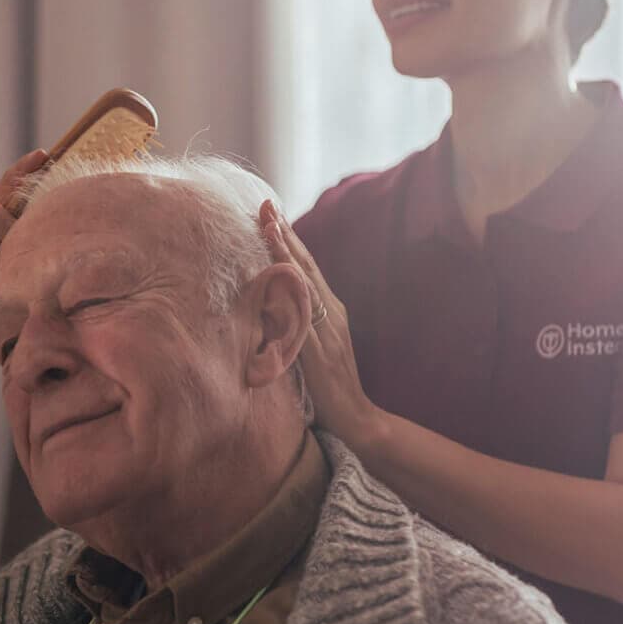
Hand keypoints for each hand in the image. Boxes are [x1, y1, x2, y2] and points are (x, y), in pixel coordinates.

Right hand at [0, 148, 48, 292]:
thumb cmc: (8, 260)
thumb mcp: (21, 230)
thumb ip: (26, 195)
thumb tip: (42, 154)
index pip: (7, 181)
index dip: (22, 170)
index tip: (43, 158)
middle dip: (8, 226)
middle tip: (23, 242)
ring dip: (0, 260)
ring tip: (11, 270)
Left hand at [259, 200, 375, 444]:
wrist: (356, 418)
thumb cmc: (330, 390)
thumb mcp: (310, 350)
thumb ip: (296, 329)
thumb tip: (268, 312)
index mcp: (328, 312)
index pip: (305, 270)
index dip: (287, 241)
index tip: (269, 214)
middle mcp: (332, 313)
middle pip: (306, 266)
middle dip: (285, 233)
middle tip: (266, 204)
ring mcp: (329, 328)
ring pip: (305, 282)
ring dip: (286, 251)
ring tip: (269, 224)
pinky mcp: (322, 347)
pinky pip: (306, 313)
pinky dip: (294, 289)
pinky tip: (282, 270)